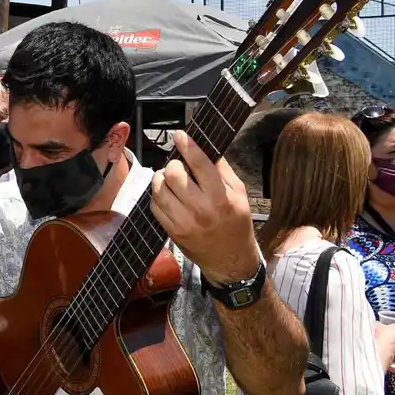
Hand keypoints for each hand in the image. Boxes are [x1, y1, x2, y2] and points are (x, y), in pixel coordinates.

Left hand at [150, 131, 261, 284]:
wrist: (230, 259)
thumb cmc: (236, 223)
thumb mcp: (239, 194)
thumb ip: (222, 171)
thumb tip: (207, 148)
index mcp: (221, 197)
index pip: (200, 165)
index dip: (188, 146)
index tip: (179, 135)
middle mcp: (201, 209)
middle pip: (173, 175)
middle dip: (173, 165)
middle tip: (178, 167)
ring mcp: (183, 221)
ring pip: (159, 189)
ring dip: (161, 179)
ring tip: (169, 179)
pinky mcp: (171, 231)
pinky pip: (154, 206)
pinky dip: (157, 195)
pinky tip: (167, 195)